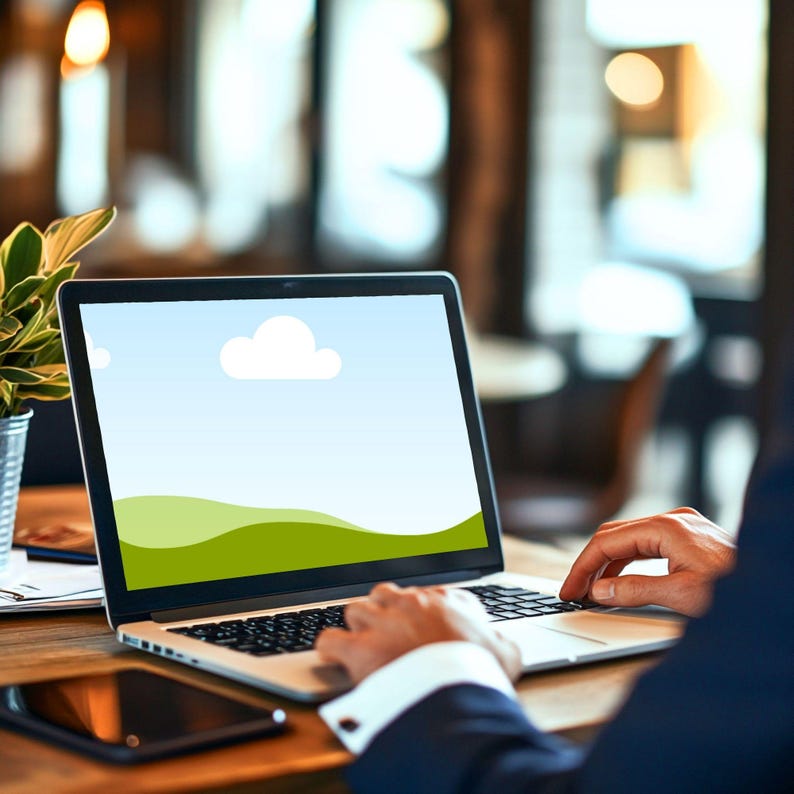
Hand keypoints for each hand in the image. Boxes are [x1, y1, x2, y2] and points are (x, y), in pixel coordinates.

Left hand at [315, 582, 521, 684]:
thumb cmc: (484, 673)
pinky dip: (329, 649)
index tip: (420, 626)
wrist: (459, 694)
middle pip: (385, 594)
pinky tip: (334, 657)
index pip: (426, 594)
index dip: (419, 612)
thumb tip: (500, 644)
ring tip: (364, 648)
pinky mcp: (359, 649)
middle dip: (384, 612)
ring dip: (358, 628)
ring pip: (356, 610)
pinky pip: (329, 639)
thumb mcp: (506, 653)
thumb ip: (498, 641)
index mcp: (444, 600)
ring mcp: (382, 622)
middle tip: (390, 637)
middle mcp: (410, 603)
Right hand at [559, 507, 736, 616]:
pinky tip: (620, 581)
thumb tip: (599, 590)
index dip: (583, 566)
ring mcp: (682, 527)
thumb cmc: (738, 590)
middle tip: (574, 590)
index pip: (608, 541)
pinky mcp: (690, 539)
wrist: (775, 589)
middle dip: (591, 562)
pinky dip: (629, 563)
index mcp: (666, 527)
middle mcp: (673, 520)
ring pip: (630, 540)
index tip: (569, 589)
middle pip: (615, 536)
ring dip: (608, 564)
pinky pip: (647, 546)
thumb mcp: (681, 595)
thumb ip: (634, 590)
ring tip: (592, 590)